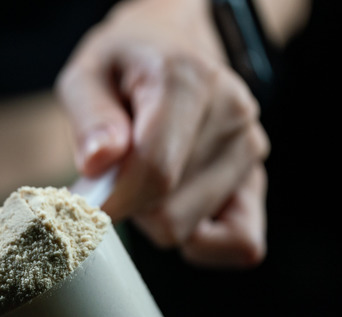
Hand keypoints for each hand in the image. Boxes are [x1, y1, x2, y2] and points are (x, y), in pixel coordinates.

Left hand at [57, 0, 269, 267]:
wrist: (170, 48)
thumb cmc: (123, 67)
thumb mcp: (87, 74)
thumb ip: (90, 118)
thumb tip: (99, 163)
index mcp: (188, 81)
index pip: (154, 173)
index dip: (112, 202)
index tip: (83, 203)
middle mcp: (232, 114)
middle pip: (167, 213)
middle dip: (129, 205)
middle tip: (116, 171)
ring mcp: (250, 149)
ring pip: (187, 229)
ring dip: (154, 216)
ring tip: (146, 173)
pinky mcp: (257, 180)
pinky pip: (240, 244)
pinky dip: (200, 241)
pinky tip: (173, 208)